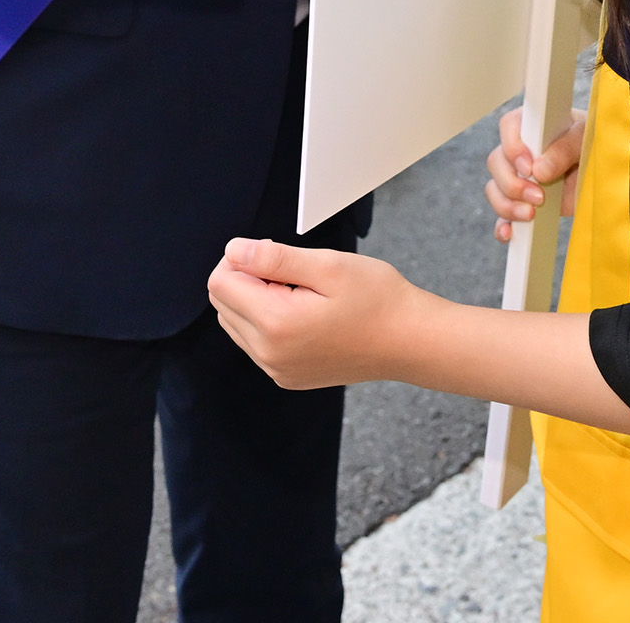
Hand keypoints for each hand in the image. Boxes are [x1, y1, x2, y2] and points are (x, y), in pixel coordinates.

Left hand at [208, 238, 421, 388]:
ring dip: (254, 300)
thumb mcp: (328, 265)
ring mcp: (277, 370)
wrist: (410, 341)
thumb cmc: (378, 299)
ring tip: (298, 291)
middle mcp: (269, 354)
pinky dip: (266, 321)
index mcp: (276, 323)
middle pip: (223, 304)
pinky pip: (255, 343)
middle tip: (291, 270)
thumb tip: (233, 251)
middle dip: (245, 278)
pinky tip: (302, 311)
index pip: (220, 283)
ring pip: (235, 324)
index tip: (275, 253)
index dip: (240, 258)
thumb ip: (274, 258)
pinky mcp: (286, 377)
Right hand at [485, 106, 584, 241]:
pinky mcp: (522, 202)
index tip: (529, 167)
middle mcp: (519, 150)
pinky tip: (510, 233)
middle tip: (538, 196)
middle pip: (496, 162)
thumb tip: (540, 170)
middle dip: (512, 183)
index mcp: (533, 126)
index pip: (509, 127)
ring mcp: (517, 177)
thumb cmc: (592, 144)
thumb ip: (564, 149)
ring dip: (508, 205)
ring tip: (532, 214)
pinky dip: (503, 225)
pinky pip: (502, 216)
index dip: (513, 147)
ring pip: (494, 189)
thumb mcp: (584, 139)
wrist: (602, 170)